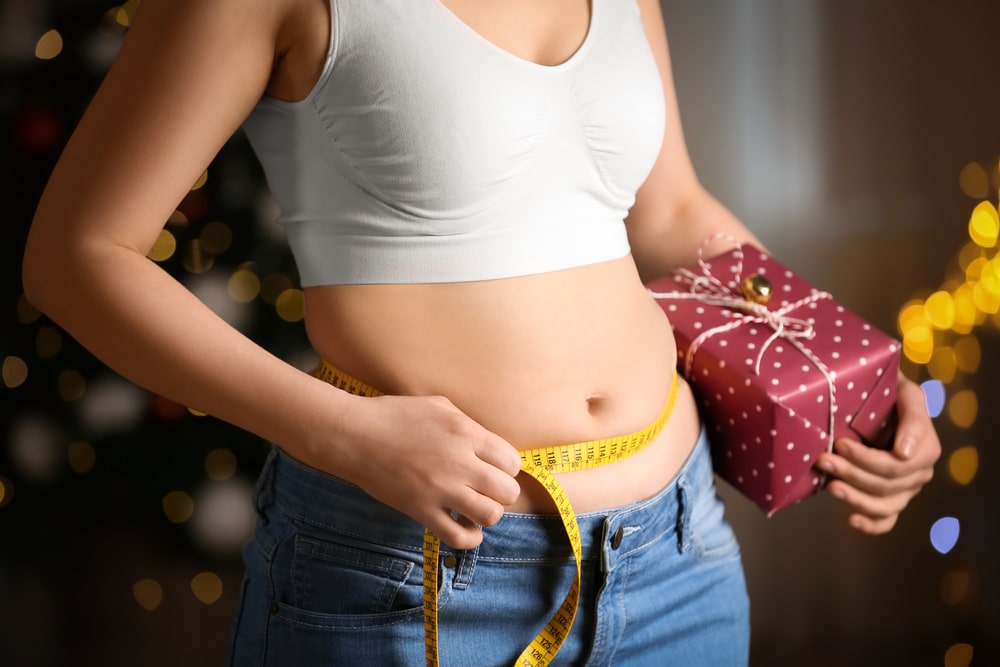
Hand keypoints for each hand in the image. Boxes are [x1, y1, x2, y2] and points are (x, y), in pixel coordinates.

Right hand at [329, 393, 522, 550]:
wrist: (354, 436)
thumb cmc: (394, 415)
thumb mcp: (439, 406)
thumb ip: (469, 425)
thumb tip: (489, 447)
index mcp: (465, 433)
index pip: (512, 462)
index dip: (508, 467)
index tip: (496, 468)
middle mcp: (459, 463)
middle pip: (507, 491)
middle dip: (503, 491)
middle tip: (488, 488)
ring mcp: (440, 490)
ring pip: (490, 515)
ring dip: (489, 513)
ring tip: (477, 506)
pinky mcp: (421, 511)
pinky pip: (458, 536)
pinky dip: (470, 538)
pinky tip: (467, 527)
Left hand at [817, 374, 940, 533]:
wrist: (879, 399)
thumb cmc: (890, 392)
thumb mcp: (906, 393)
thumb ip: (913, 417)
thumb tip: (904, 452)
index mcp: (926, 448)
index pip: (898, 465)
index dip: (867, 458)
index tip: (841, 444)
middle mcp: (919, 472)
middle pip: (886, 484)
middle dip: (852, 473)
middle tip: (823, 459)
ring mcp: (905, 490)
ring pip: (885, 506)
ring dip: (855, 498)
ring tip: (830, 486)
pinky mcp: (891, 500)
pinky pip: (886, 521)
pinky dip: (870, 525)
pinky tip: (851, 520)